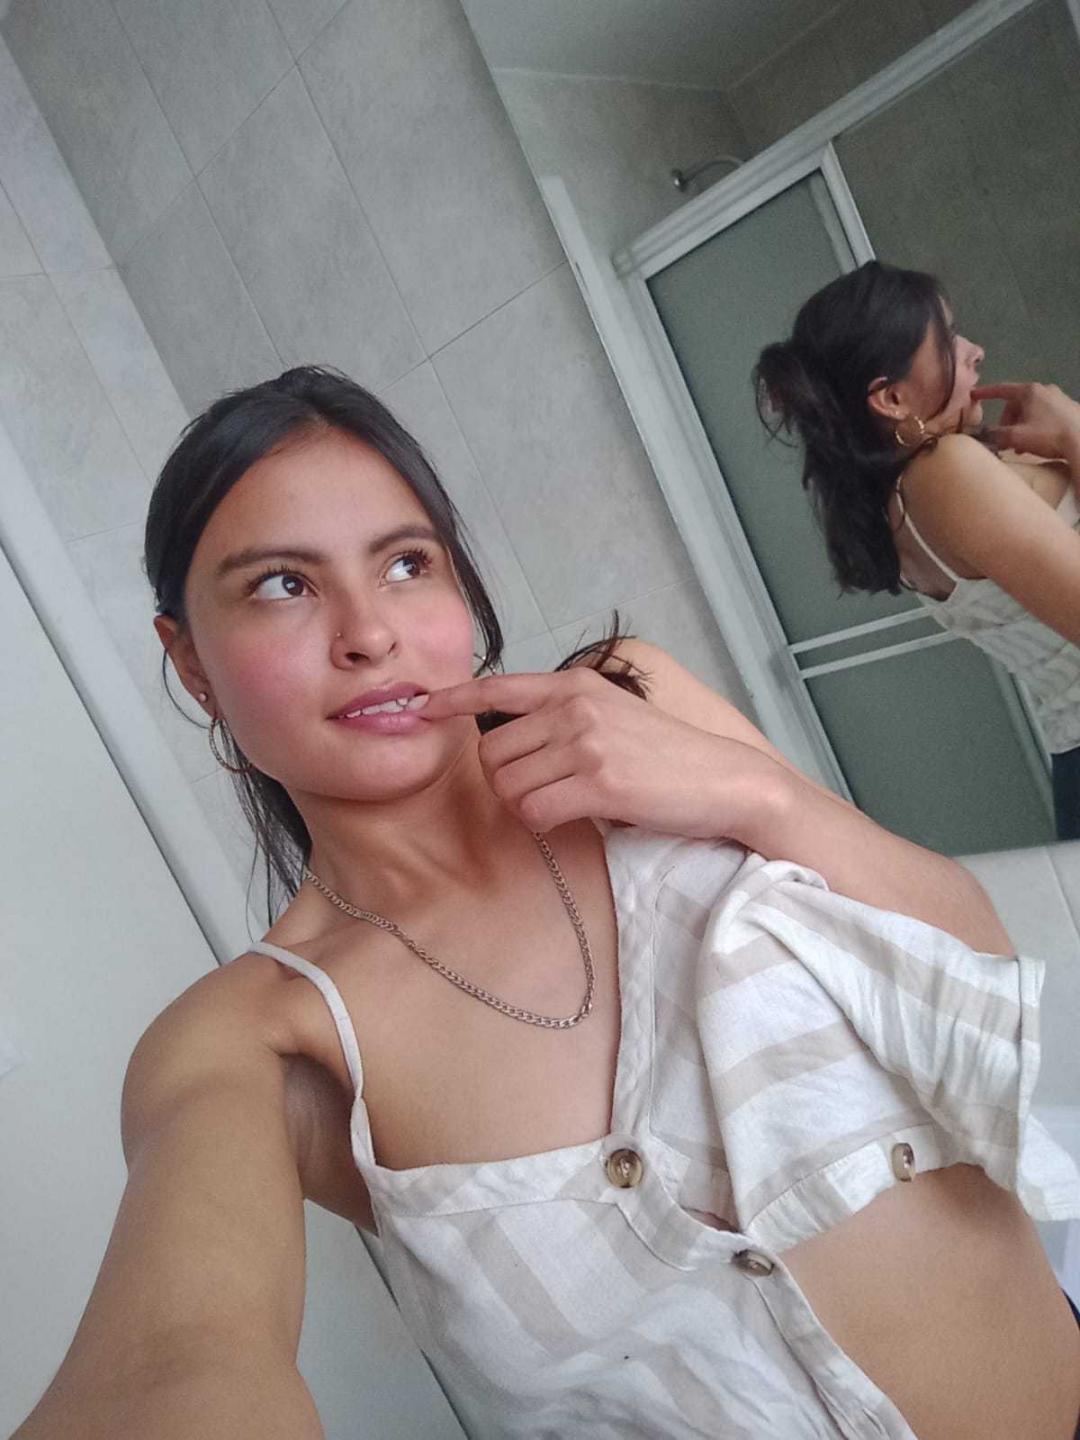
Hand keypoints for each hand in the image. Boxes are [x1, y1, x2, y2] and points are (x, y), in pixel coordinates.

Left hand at [423, 666, 783, 838]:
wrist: (723, 780)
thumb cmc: (666, 756)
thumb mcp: (612, 715)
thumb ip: (562, 717)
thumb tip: (508, 744)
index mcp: (575, 685)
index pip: (497, 687)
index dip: (452, 699)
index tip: (421, 708)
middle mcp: (574, 707)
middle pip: (491, 753)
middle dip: (504, 781)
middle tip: (541, 792)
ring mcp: (586, 743)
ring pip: (508, 785)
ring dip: (525, 805)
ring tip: (563, 804)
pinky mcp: (599, 782)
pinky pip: (534, 812)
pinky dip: (542, 823)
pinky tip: (571, 818)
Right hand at [972, 381, 1079, 459]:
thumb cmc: (1047, 435)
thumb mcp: (1015, 437)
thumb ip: (995, 434)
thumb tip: (983, 434)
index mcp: (1029, 391)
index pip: (1001, 389)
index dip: (985, 393)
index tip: (973, 396)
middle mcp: (1045, 389)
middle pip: (1017, 403)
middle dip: (1008, 421)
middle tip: (1005, 439)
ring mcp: (1059, 398)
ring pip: (1031, 410)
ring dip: (1021, 426)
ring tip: (1021, 445)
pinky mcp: (1070, 408)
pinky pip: (1045, 414)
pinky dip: (1036, 426)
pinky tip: (1038, 441)